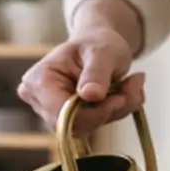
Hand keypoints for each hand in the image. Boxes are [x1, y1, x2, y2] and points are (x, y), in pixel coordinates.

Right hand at [17, 27, 145, 136]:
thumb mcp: (102, 51)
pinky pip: (92, 126)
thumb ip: (97, 72)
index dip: (93, 113)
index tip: (120, 98)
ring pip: (85, 128)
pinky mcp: (66, 120)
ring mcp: (50, 112)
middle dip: (106, 111)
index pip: (61, 114)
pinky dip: (112, 113)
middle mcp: (39, 100)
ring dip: (114, 111)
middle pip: (72, 125)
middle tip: (130, 87)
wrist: (98, 45)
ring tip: (129, 85)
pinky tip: (121, 93)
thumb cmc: (97, 43)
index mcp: (39, 81)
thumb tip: (91, 95)